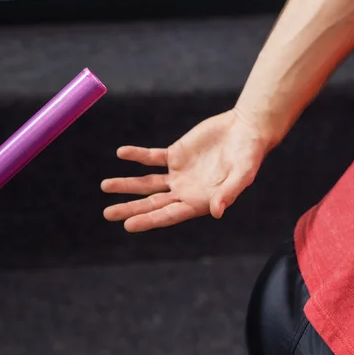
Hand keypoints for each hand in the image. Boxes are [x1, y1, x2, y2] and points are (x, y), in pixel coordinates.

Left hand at [101, 109, 269, 231]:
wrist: (246, 129)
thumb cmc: (249, 155)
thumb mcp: (242, 175)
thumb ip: (228, 193)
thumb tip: (216, 212)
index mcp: (198, 202)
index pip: (168, 215)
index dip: (149, 220)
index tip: (128, 225)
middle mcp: (184, 192)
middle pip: (152, 203)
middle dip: (130, 208)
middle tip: (108, 214)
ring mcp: (177, 174)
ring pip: (147, 182)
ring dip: (127, 184)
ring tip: (105, 186)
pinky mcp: (174, 155)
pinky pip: (151, 157)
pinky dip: (137, 155)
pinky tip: (122, 153)